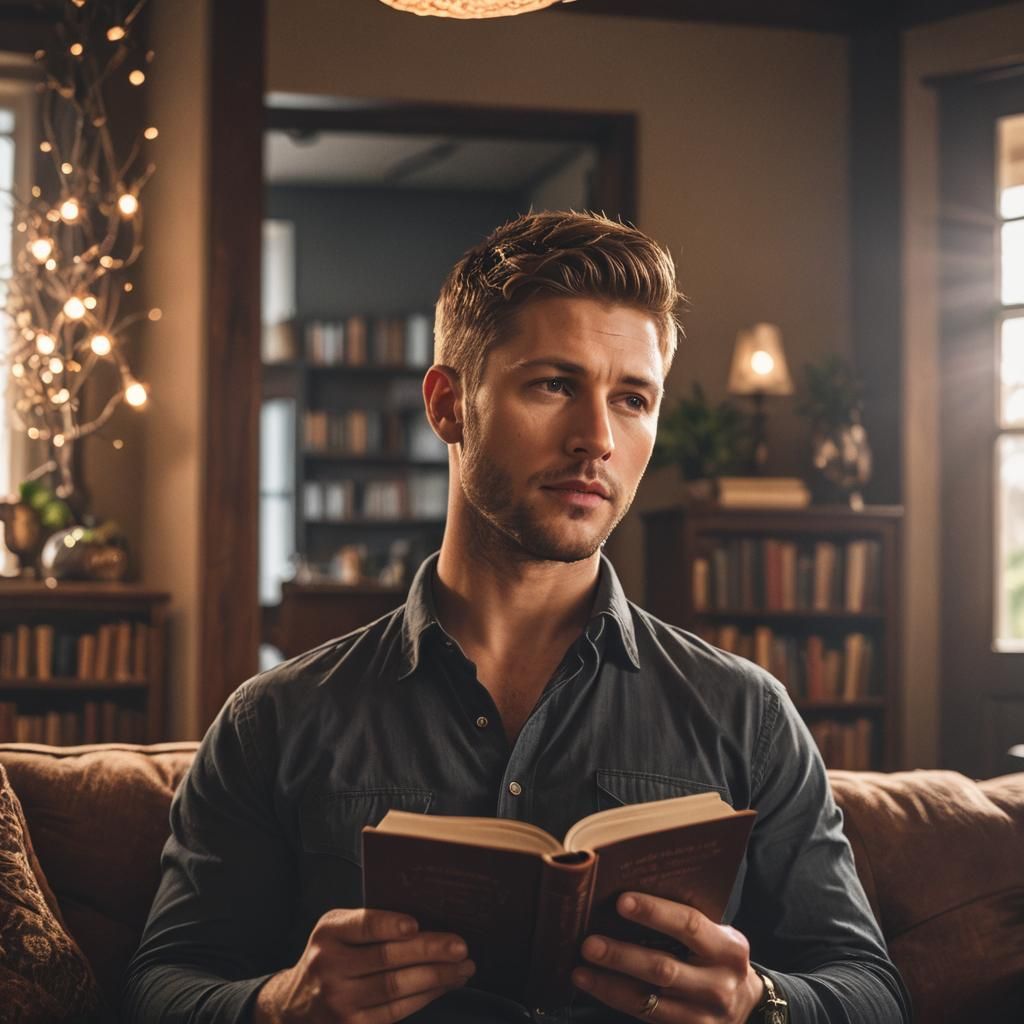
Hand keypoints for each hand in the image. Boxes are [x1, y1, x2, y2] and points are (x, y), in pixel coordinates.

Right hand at [254, 908, 475, 1022]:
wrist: (294, 1004)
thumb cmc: (330, 955)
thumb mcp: (336, 931)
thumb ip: (369, 924)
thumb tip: (426, 922)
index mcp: (329, 933)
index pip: (363, 926)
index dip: (390, 925)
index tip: (416, 925)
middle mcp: (330, 967)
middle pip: (387, 959)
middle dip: (430, 952)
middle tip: (461, 947)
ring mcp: (340, 1001)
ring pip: (397, 987)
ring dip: (437, 977)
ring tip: (463, 968)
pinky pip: (397, 1011)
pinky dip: (425, 996)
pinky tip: (443, 986)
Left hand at [572, 893, 762, 1022]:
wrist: (748, 1008)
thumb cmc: (719, 959)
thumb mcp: (718, 937)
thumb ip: (687, 923)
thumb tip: (629, 898)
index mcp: (728, 949)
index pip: (688, 925)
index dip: (654, 912)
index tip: (621, 902)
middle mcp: (718, 985)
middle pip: (663, 968)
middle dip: (622, 956)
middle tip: (589, 943)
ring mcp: (703, 1017)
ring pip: (648, 1001)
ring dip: (609, 985)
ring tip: (580, 971)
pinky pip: (645, 1019)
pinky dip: (617, 1001)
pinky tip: (596, 988)